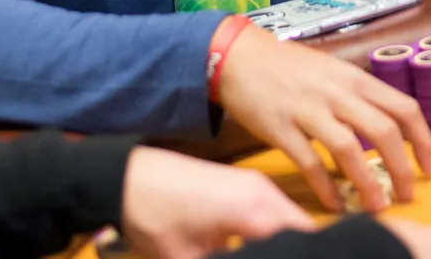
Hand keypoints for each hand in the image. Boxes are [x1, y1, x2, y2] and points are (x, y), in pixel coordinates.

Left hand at [120, 146, 313, 258]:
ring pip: (288, 220)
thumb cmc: (155, 218)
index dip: (304, 255)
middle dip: (297, 249)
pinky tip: (257, 249)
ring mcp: (254, 184)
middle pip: (300, 230)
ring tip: (276, 255)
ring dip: (285, 242)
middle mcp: (263, 192)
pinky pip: (272, 211)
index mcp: (256, 211)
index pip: (302, 242)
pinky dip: (273, 231)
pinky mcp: (242, 184)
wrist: (127, 178)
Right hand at [218, 27, 430, 214]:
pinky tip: (335, 204)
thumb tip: (388, 129)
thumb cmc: (290, 66)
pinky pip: (309, 162)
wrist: (240, 56)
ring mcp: (309, 110)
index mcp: (355, 79)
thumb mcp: (334, 71)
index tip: (427, 165)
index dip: (423, 140)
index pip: (404, 108)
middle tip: (407, 194)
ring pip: (349, 149)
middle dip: (401, 169)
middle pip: (384, 131)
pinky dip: (325, 187)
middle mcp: (337, 93)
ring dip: (367, 183)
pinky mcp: (280, 128)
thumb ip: (359, 96)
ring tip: (376, 207)